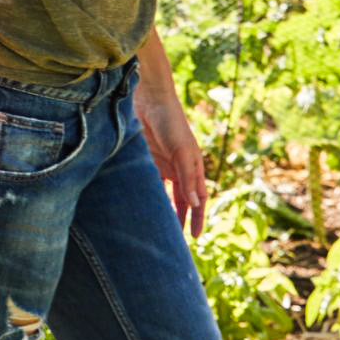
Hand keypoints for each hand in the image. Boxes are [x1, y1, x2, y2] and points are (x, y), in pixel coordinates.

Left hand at [135, 76, 210, 237]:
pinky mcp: (146, 159)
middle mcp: (179, 168)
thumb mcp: (181, 151)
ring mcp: (162, 164)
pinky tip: (141, 206)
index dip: (197, 217)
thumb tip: (195, 205)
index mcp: (193, 167)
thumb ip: (187, 177)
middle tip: (174, 240)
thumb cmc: (171, 122)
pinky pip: (148, 182)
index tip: (195, 237)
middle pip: (180, 200)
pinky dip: (147, 194)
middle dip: (179, 218)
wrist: (149, 99)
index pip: (197, 198)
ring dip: (161, 209)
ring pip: (163, 193)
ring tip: (156, 227)